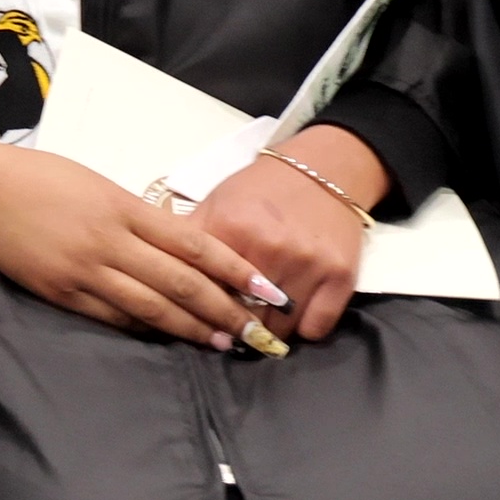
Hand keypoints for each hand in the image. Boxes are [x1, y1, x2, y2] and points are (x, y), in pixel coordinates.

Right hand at [0, 139, 284, 352]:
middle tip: (257, 331)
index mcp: (124, 207)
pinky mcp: (61, 294)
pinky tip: (167, 337)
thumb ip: (137, 217)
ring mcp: (84, 271)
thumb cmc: (43, 177)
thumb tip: (178, 249)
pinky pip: (113, 317)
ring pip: (150, 307)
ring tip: (222, 343)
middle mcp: (110, 241)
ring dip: (190, 328)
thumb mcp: (99, 185)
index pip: (193, 243)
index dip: (234, 269)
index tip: (265, 288)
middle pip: (180, 282)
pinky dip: (145, 328)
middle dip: (223, 309)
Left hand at [192, 127, 376, 342]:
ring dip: (268, 331)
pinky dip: (303, 329)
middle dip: (234, 326)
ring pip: (279, 329)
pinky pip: (316, 329)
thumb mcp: (217, 203)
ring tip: (261, 323)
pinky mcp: (341, 276)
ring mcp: (310, 264)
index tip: (199, 321)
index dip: (200, 310)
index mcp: (233, 229)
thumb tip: (158, 278)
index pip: (206, 291)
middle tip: (231, 329)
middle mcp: (272, 248)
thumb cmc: (263, 189)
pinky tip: (295, 316)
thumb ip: (188, 241)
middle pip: (243, 317)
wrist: (326, 167)